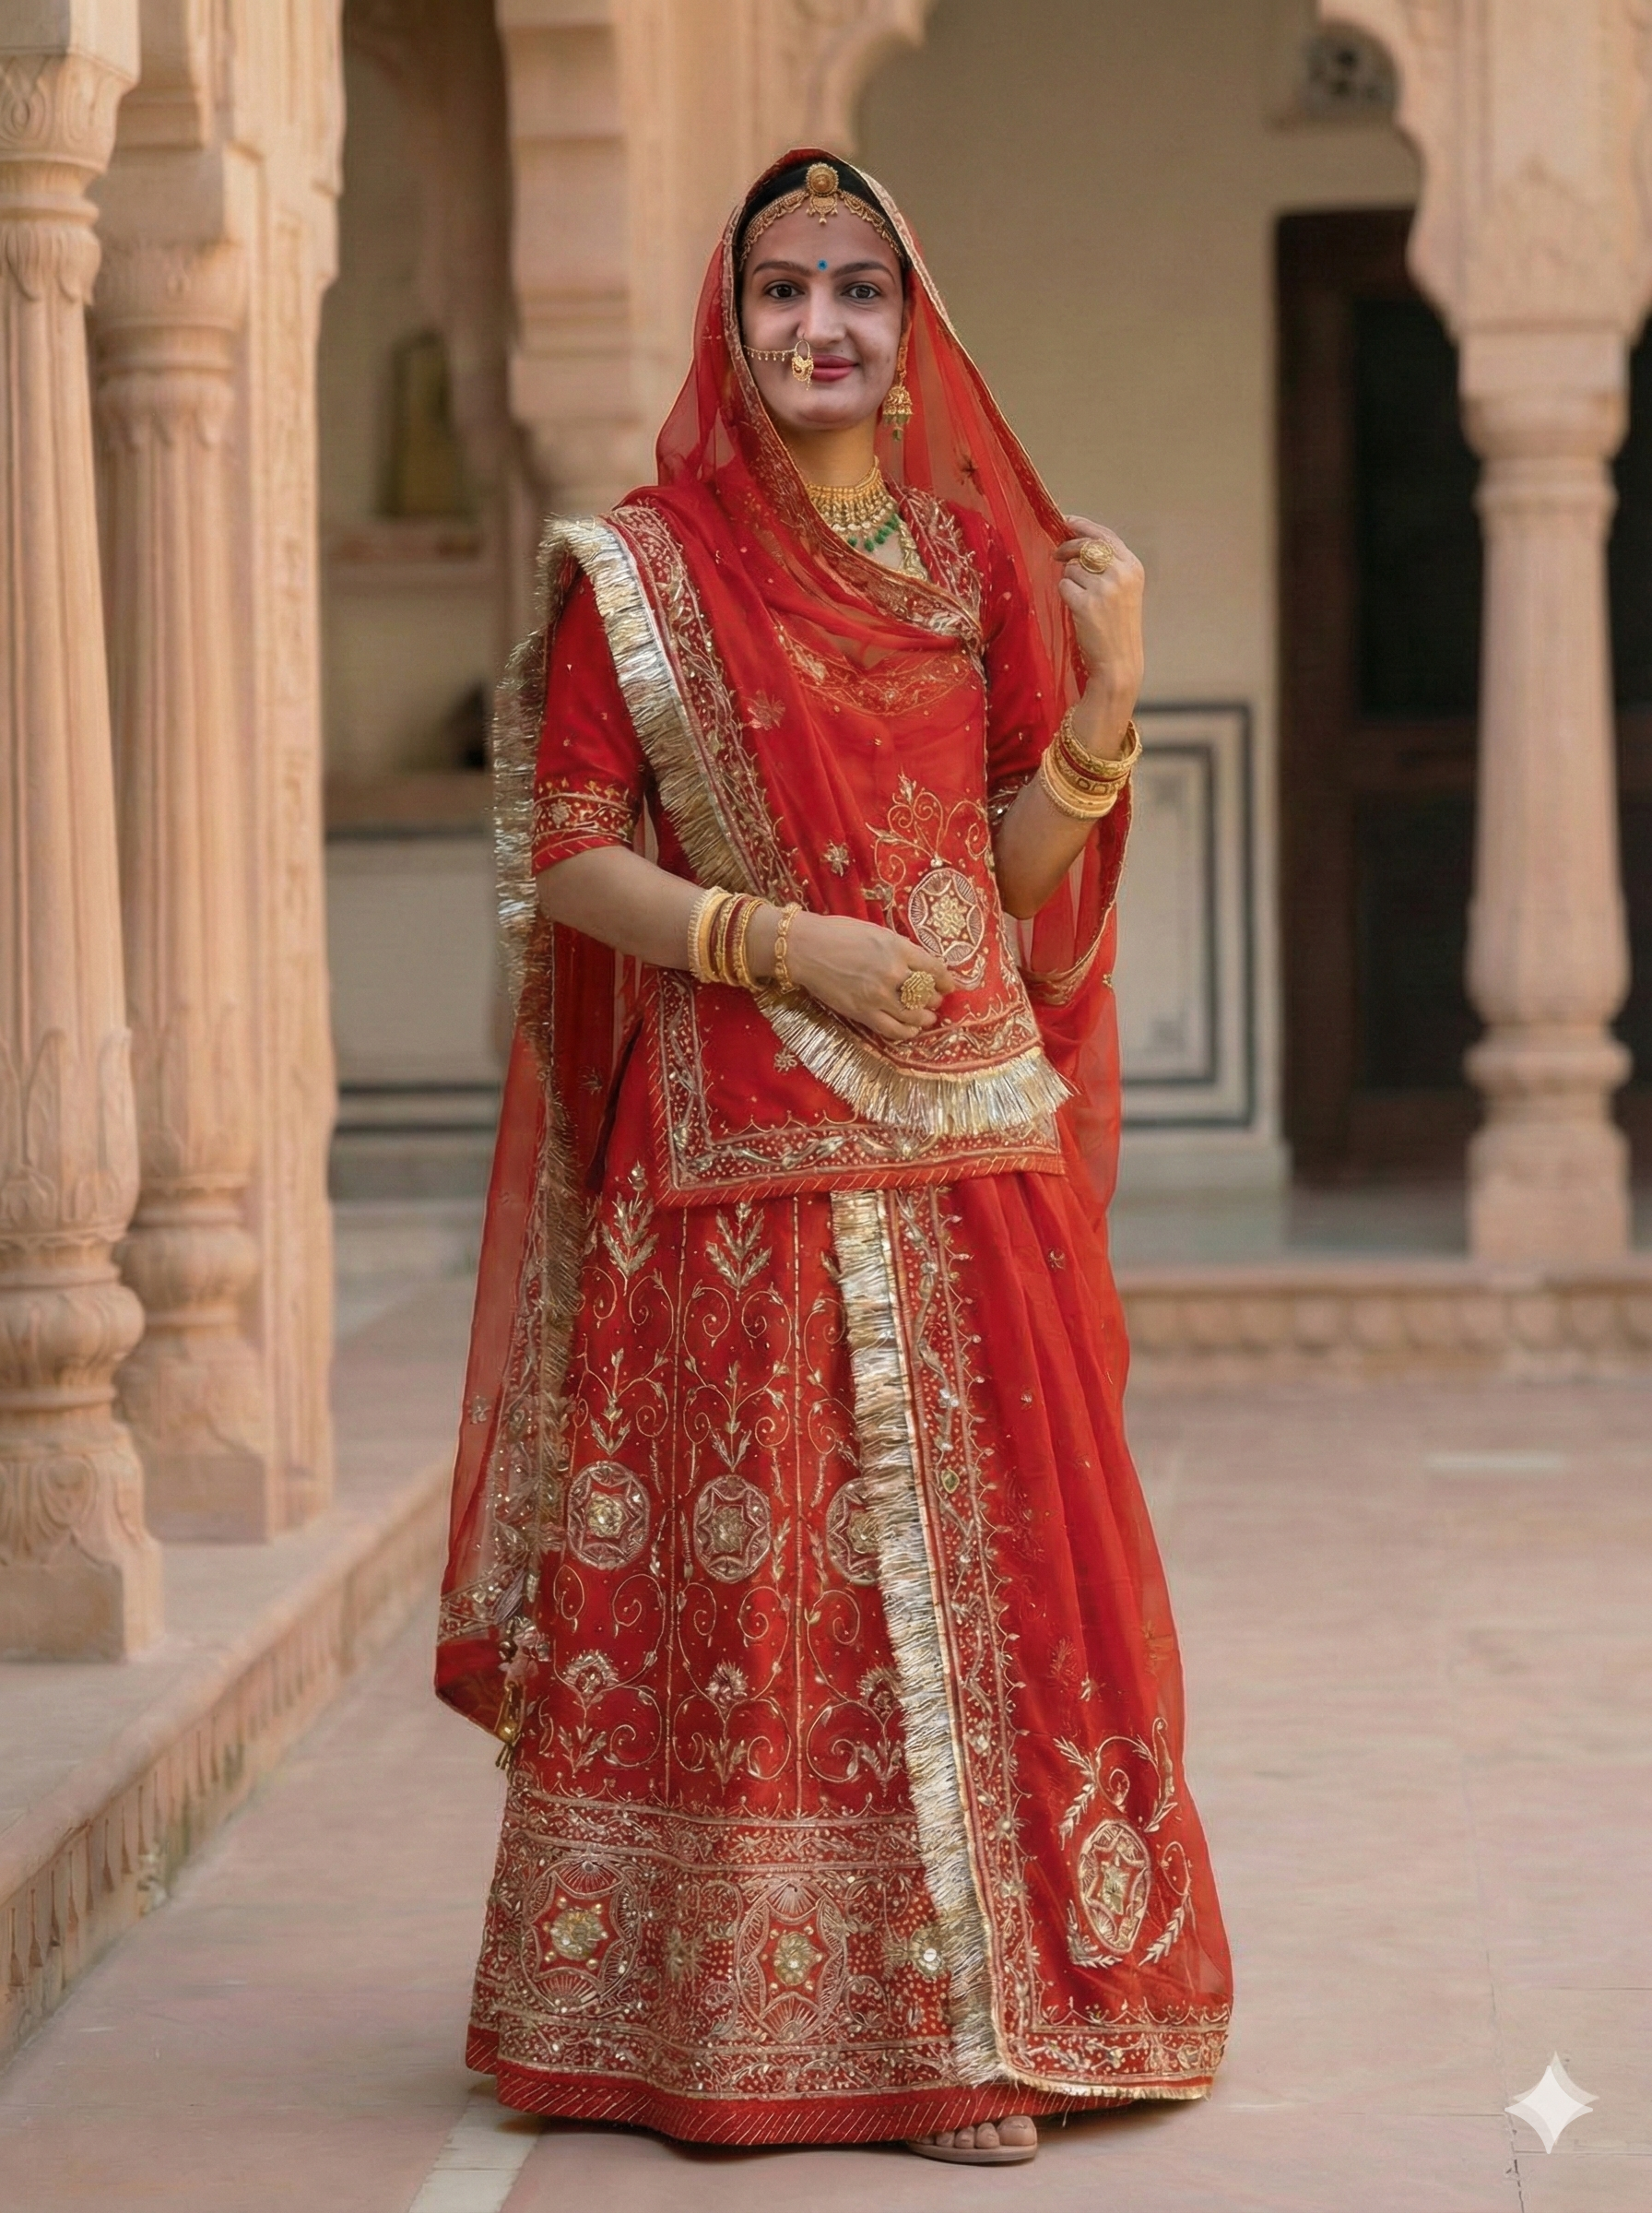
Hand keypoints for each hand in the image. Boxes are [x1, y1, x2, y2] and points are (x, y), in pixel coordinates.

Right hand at [783, 913, 955, 1040]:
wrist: (805, 948)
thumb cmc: (838, 934)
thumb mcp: (877, 932)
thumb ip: (900, 948)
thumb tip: (920, 964)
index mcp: (898, 948)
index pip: (935, 968)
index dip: (945, 979)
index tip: (947, 984)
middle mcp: (893, 973)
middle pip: (927, 993)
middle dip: (934, 998)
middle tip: (934, 1000)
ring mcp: (879, 995)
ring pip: (914, 1014)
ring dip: (924, 1017)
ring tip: (926, 1017)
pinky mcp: (863, 1013)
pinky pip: (893, 1029)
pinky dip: (907, 1032)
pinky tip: (910, 1029)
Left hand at [1056, 515, 1144, 743]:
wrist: (1119, 661)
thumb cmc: (1117, 627)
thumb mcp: (1123, 590)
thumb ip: (1108, 566)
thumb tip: (1077, 545)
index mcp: (1133, 567)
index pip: (1106, 536)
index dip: (1084, 526)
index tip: (1068, 520)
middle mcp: (1121, 573)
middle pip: (1085, 546)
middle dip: (1067, 547)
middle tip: (1057, 555)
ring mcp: (1104, 588)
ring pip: (1071, 568)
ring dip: (1068, 580)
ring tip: (1080, 599)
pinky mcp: (1086, 604)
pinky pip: (1064, 586)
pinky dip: (1065, 595)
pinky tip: (1076, 609)